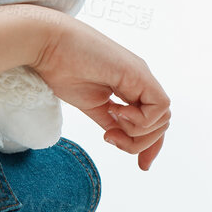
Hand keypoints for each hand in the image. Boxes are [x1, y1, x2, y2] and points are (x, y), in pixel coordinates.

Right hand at [31, 13, 170, 169]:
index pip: (154, 121)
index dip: (151, 146)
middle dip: (140, 143)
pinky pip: (159, 107)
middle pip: (161, 123)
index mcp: (129, 86)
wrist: (48, 45)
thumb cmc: (62, 68)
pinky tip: (116, 113)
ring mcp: (140, 76)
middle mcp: (140, 81)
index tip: (142, 166)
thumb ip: (110, 121)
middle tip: (110, 138)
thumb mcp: (92, 105)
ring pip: (163, 118)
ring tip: (110, 126)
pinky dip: (140, 120)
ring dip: (137, 133)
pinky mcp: (138, 74)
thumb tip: (121, 139)